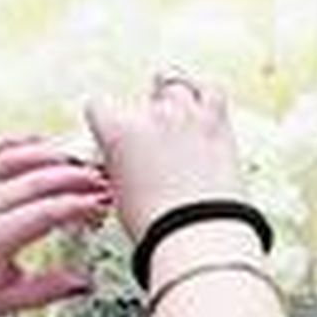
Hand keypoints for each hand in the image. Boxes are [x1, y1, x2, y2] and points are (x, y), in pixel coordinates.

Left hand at [0, 136, 110, 316]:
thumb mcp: (9, 302)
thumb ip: (50, 290)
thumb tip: (84, 283)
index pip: (47, 211)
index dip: (80, 205)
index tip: (101, 206)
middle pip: (37, 179)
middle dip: (76, 177)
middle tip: (102, 182)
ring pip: (14, 158)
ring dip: (52, 155)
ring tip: (80, 161)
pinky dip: (19, 145)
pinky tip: (42, 146)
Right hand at [87, 75, 245, 242]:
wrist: (197, 233)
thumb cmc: (155, 223)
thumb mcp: (118, 192)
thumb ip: (118, 162)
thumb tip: (123, 158)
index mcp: (118, 130)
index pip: (100, 106)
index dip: (106, 121)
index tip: (114, 134)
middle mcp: (151, 115)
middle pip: (140, 97)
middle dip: (145, 113)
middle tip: (153, 138)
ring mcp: (186, 114)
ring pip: (176, 83)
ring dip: (174, 97)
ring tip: (177, 116)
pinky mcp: (217, 122)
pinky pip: (211, 89)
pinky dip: (204, 95)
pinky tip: (201, 108)